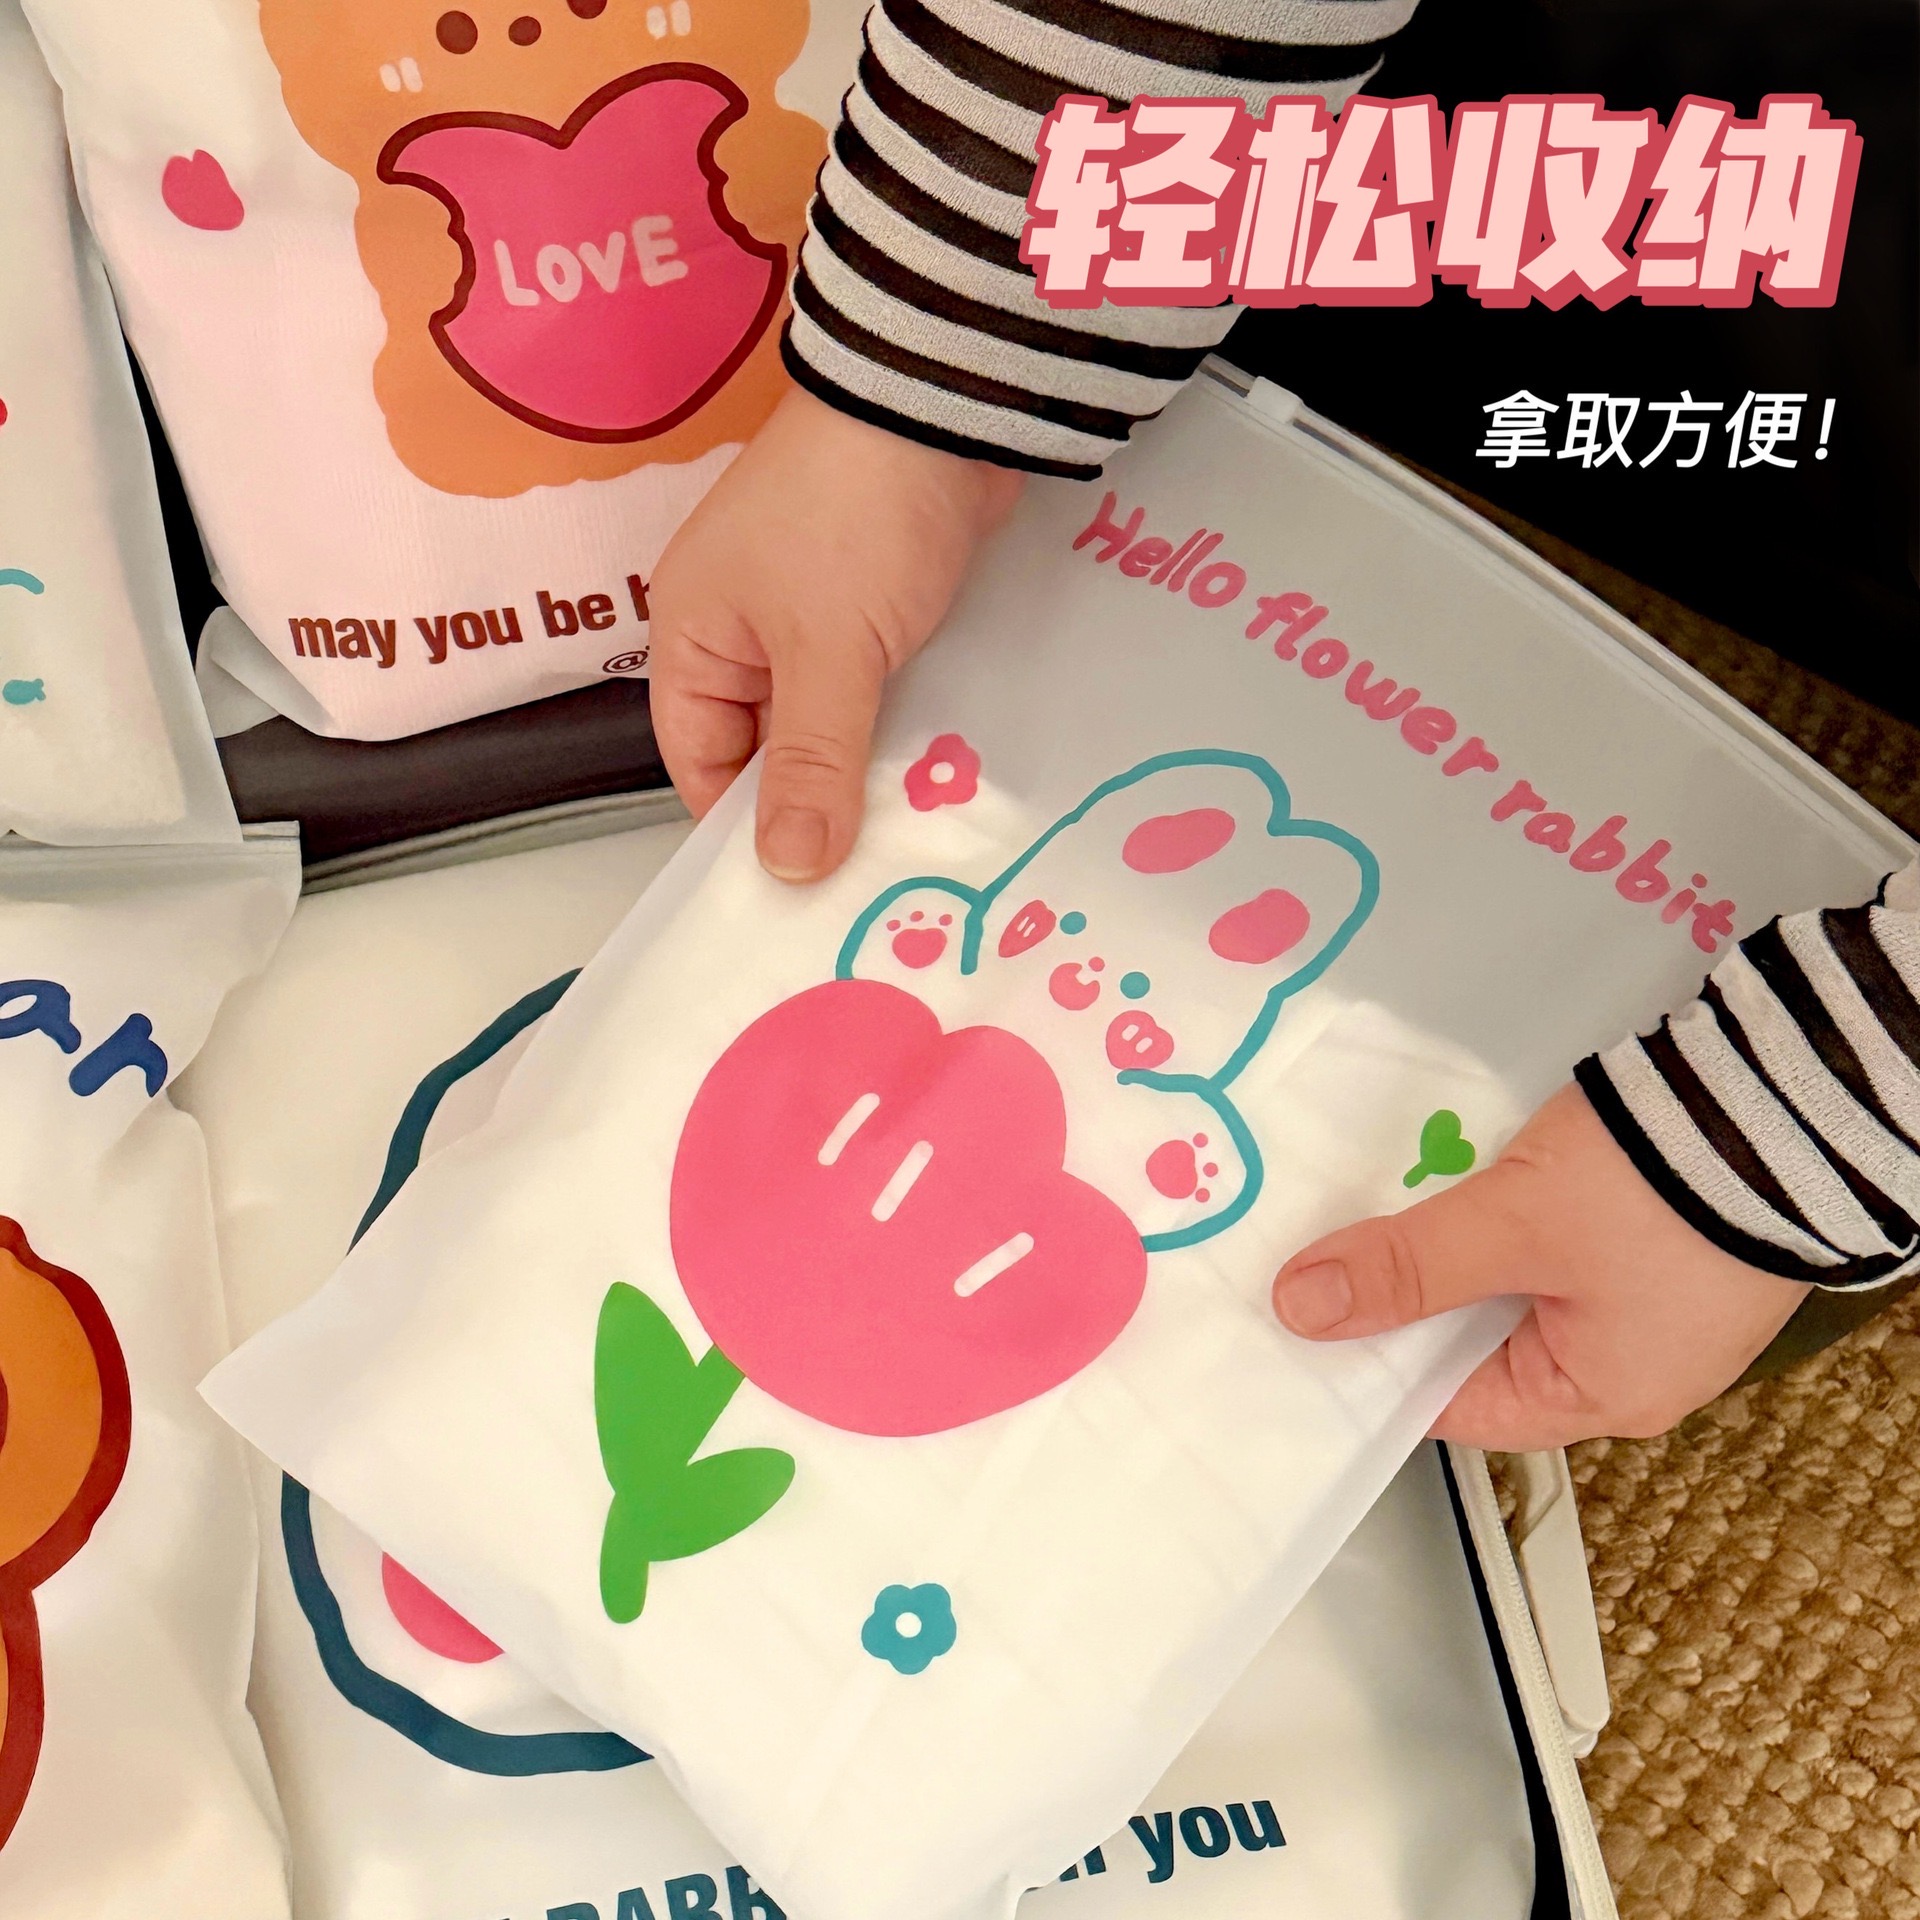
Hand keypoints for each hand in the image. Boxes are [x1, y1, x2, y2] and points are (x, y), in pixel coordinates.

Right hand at [648, 387, 1023, 881]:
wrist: (943, 404)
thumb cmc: (856, 514)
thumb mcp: (825, 653)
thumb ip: (809, 763)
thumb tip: (787, 868)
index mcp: (693, 636)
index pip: (699, 762)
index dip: (740, 826)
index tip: (797, 889)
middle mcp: (740, 630)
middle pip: (763, 749)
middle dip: (810, 804)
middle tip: (863, 878)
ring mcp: (809, 614)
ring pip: (826, 723)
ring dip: (863, 768)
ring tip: (905, 837)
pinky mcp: (874, 604)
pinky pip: (873, 689)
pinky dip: (896, 726)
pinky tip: (933, 774)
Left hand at [1271, 1084, 1805, 1449]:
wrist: (1792, 1093)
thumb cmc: (1664, 1184)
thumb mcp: (1513, 1225)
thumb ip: (1408, 1268)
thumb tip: (1303, 1310)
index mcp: (1603, 1394)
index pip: (1454, 1404)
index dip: (1376, 1361)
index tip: (1306, 1318)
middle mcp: (1634, 1361)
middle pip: (1481, 1341)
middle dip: (1412, 1290)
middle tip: (1327, 1249)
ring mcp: (1653, 1295)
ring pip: (1514, 1281)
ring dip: (1457, 1241)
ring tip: (1382, 1200)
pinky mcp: (1662, 1232)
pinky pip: (1556, 1239)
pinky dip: (1505, 1209)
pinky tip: (1455, 1168)